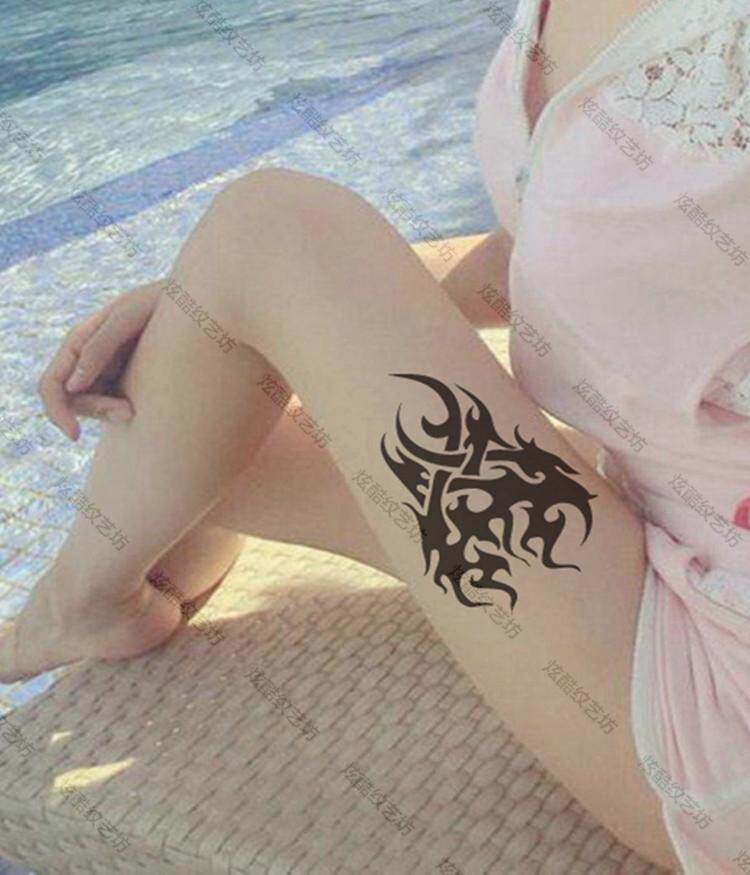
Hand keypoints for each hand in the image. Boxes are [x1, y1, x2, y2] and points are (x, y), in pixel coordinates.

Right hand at [37, 282, 161, 439]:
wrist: (190, 305)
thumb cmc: (157, 302)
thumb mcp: (128, 316)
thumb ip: (99, 347)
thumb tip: (72, 386)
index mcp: (78, 341)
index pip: (51, 384)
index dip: (57, 412)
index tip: (75, 436)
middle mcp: (86, 360)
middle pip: (71, 402)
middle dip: (96, 411)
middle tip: (129, 412)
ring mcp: (105, 372)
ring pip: (92, 408)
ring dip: (111, 413)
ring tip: (137, 408)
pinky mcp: (125, 381)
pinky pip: (113, 406)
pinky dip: (122, 411)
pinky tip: (142, 404)